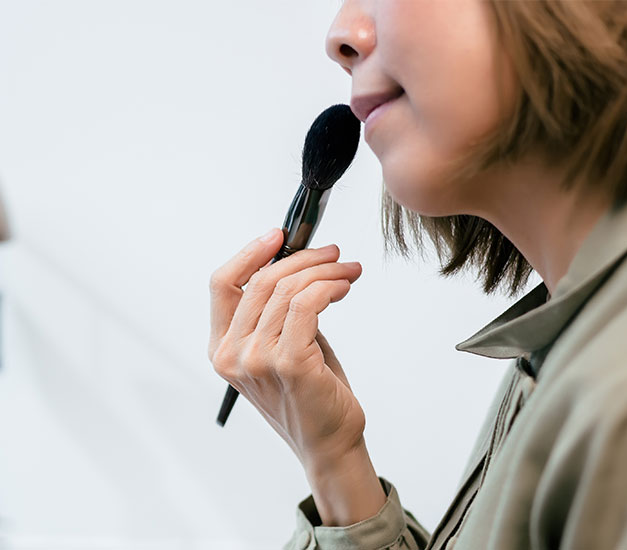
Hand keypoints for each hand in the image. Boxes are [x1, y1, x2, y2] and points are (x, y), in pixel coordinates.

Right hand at [209, 228, 366, 466]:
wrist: (329, 442)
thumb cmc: (310, 393)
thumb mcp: (281, 346)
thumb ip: (276, 310)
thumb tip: (296, 263)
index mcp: (222, 349)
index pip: (222, 285)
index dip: (250, 253)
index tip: (280, 236)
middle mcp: (231, 355)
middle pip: (260, 281)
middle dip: (303, 259)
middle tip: (333, 255)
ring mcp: (256, 361)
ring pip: (287, 290)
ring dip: (324, 272)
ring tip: (347, 271)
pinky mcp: (288, 363)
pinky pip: (306, 305)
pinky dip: (328, 287)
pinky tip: (343, 287)